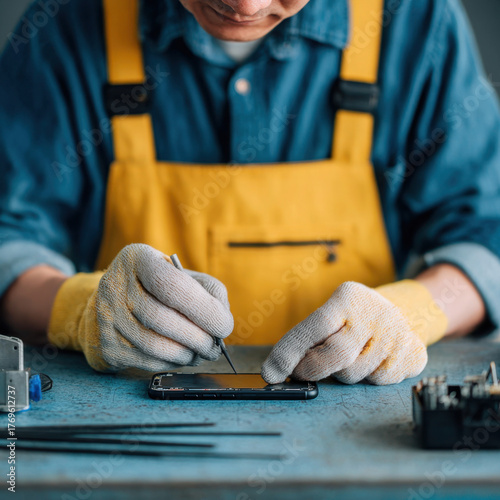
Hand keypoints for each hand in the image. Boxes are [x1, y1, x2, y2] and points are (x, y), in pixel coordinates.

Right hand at [48, 244, 233, 371]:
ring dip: (188, 355)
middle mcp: (115, 285)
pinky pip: (146, 362)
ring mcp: (107, 317)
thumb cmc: (159, 288)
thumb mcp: (182, 274)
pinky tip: (183, 357)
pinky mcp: (106, 346)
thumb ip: (209, 289)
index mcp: (138, 259)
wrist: (113, 304)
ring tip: (202, 353)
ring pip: (155, 345)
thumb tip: (222, 318)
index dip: (204, 309)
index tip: (225, 325)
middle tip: (216, 346)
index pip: (172, 286)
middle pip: (162, 319)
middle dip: (199, 338)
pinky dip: (172, 363)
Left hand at [261, 280, 447, 384]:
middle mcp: (375, 312)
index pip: (313, 327)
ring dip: (342, 374)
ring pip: (354, 374)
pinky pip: (378, 381)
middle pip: (335, 356)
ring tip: (350, 356)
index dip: (289, 352)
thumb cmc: (353, 319)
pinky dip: (368, 378)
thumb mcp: (332, 315)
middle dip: (312, 369)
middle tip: (301, 371)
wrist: (404, 313)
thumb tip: (277, 370)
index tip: (271, 372)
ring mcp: (397, 334)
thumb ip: (308, 338)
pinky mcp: (413, 354)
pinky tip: (372, 361)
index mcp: (347, 297)